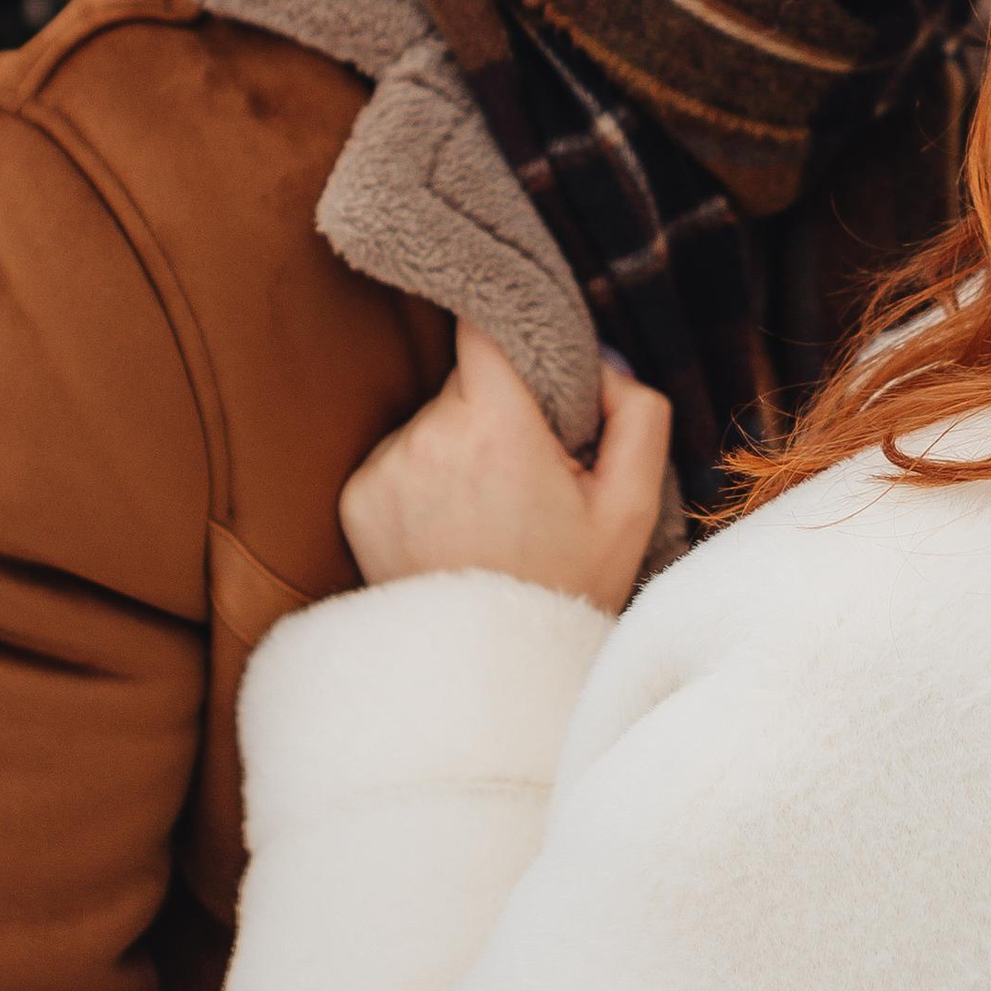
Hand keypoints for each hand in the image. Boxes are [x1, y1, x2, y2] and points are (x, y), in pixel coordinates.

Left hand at [340, 322, 671, 618]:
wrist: (492, 672)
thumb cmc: (568, 587)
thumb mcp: (631, 506)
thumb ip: (635, 412)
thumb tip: (598, 359)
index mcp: (495, 426)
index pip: (483, 324)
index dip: (507, 318)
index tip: (523, 331)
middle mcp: (427, 437)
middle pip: (466, 378)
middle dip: (500, 404)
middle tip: (533, 469)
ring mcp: (383, 469)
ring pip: (434, 418)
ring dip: (461, 443)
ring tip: (493, 511)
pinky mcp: (356, 498)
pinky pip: (400, 457)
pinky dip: (426, 477)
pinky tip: (454, 528)